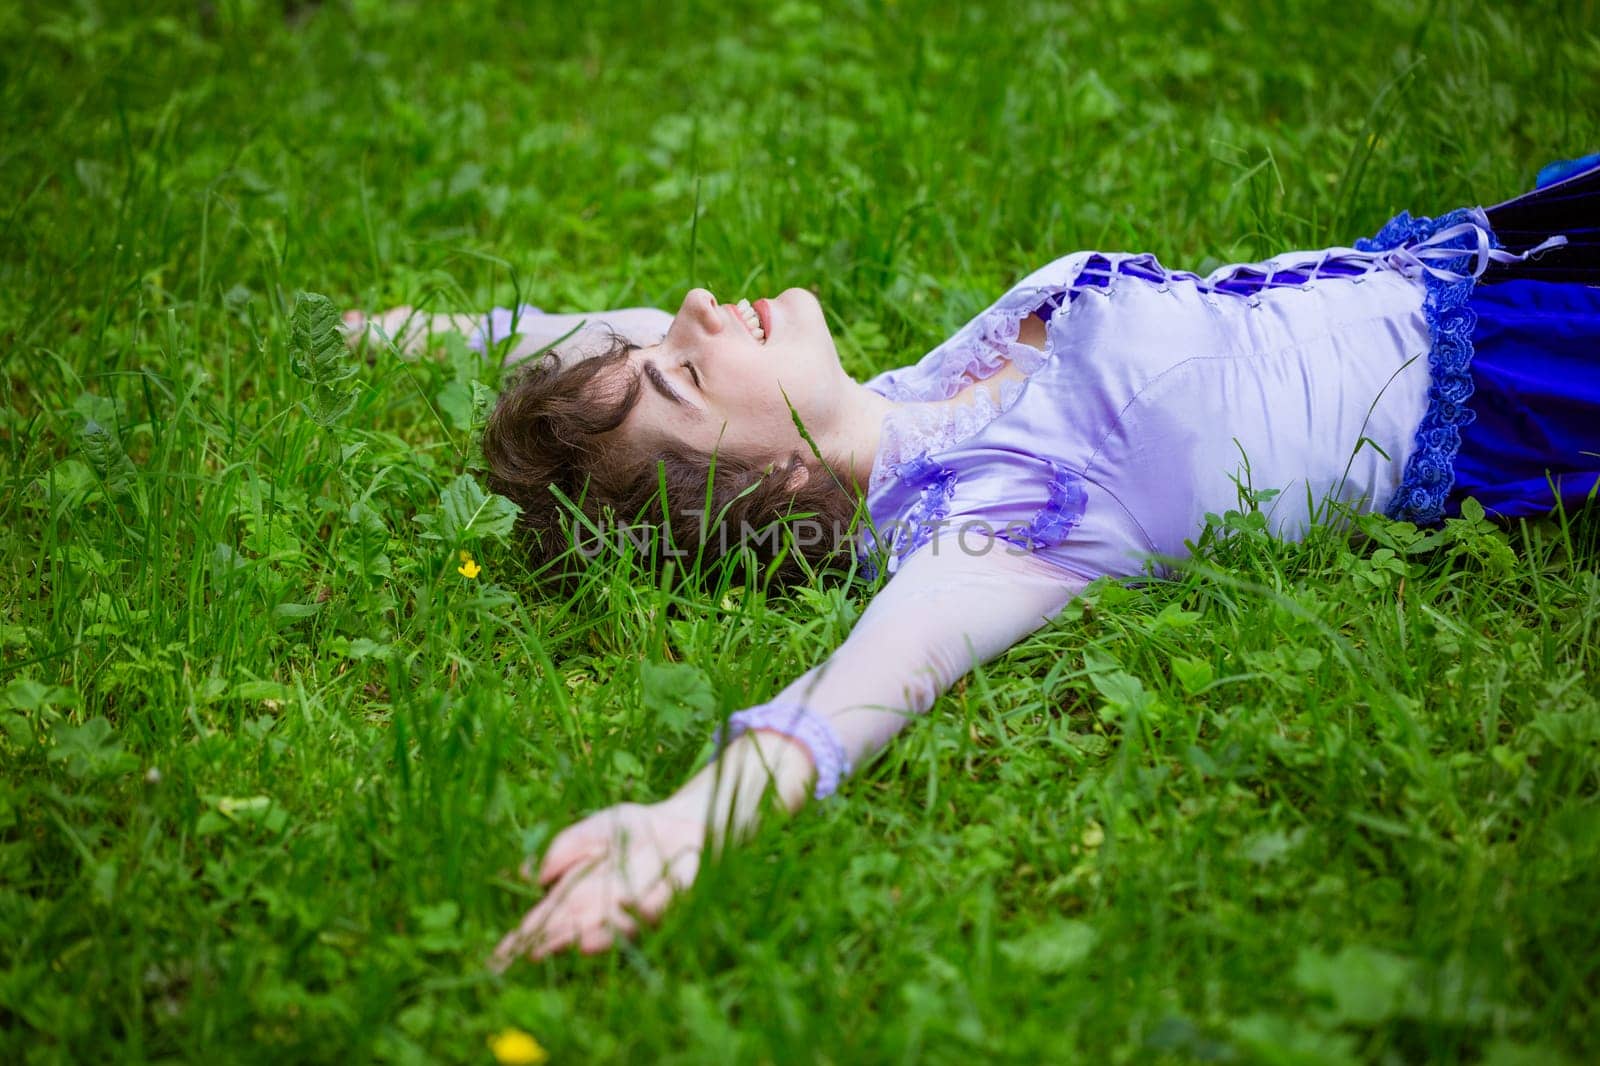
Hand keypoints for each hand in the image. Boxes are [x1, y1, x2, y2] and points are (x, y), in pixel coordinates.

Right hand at [489, 801, 704, 968]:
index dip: (522, 938)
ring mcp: (633, 909)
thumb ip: (562, 848)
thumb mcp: (591, 830)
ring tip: (578, 943)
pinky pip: (652, 909)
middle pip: (574, 929)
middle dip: (556, 942)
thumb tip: (529, 875)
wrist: (681, 825)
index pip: (545, 918)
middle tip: (534, 955)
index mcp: (578, 892)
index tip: (499, 957)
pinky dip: (642, 910)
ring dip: (597, 937)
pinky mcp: (665, 903)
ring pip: (611, 928)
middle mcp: (602, 908)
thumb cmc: (630, 829)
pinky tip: (629, 906)